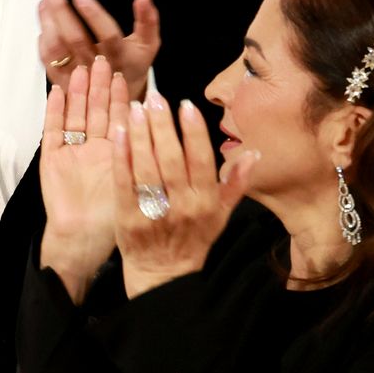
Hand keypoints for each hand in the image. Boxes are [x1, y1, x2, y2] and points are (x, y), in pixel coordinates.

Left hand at [38, 0, 159, 99]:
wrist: (118, 101)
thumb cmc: (131, 67)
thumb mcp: (148, 45)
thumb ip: (148, 20)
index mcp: (121, 57)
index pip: (108, 35)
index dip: (94, 16)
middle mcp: (98, 68)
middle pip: (76, 39)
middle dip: (61, 12)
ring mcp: (78, 77)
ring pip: (58, 49)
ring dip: (47, 24)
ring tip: (44, 3)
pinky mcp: (63, 83)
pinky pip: (48, 62)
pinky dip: (42, 43)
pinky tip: (43, 26)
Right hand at [39, 60, 130, 303]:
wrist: (83, 241)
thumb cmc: (114, 220)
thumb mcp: (140, 188)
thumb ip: (153, 163)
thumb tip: (178, 141)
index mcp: (116, 154)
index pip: (121, 119)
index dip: (123, 98)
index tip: (125, 74)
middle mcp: (94, 149)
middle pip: (97, 111)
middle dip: (101, 86)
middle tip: (102, 58)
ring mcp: (71, 152)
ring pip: (76, 114)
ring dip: (79, 92)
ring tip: (82, 68)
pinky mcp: (51, 159)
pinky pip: (53, 130)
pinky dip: (54, 111)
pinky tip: (57, 90)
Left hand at [113, 87, 257, 296]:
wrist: (163, 275)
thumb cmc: (194, 240)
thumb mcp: (221, 215)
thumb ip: (237, 183)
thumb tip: (254, 153)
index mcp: (205, 202)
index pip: (201, 160)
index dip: (194, 131)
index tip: (186, 104)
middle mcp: (182, 207)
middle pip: (172, 160)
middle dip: (164, 126)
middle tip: (155, 97)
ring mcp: (153, 213)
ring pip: (147, 168)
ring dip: (141, 135)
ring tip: (137, 107)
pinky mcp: (128, 218)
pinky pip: (124, 183)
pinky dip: (121, 157)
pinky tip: (119, 133)